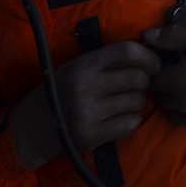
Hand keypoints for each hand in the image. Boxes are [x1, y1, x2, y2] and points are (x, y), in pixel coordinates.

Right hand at [9, 41, 161, 170]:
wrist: (31, 129)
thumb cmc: (60, 92)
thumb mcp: (77, 67)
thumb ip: (107, 61)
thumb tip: (148, 55)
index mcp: (83, 64)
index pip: (127, 51)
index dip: (148, 56)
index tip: (155, 65)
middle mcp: (85, 86)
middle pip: (138, 77)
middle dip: (144, 82)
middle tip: (136, 88)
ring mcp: (88, 112)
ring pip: (137, 101)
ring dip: (137, 103)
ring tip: (123, 104)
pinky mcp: (91, 136)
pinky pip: (130, 123)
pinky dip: (131, 121)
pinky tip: (118, 120)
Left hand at [142, 26, 185, 137]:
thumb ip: (171, 38)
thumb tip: (145, 36)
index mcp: (176, 81)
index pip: (152, 83)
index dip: (158, 74)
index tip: (169, 66)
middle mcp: (182, 104)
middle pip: (161, 100)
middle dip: (167, 89)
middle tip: (182, 76)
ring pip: (174, 116)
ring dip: (177, 105)